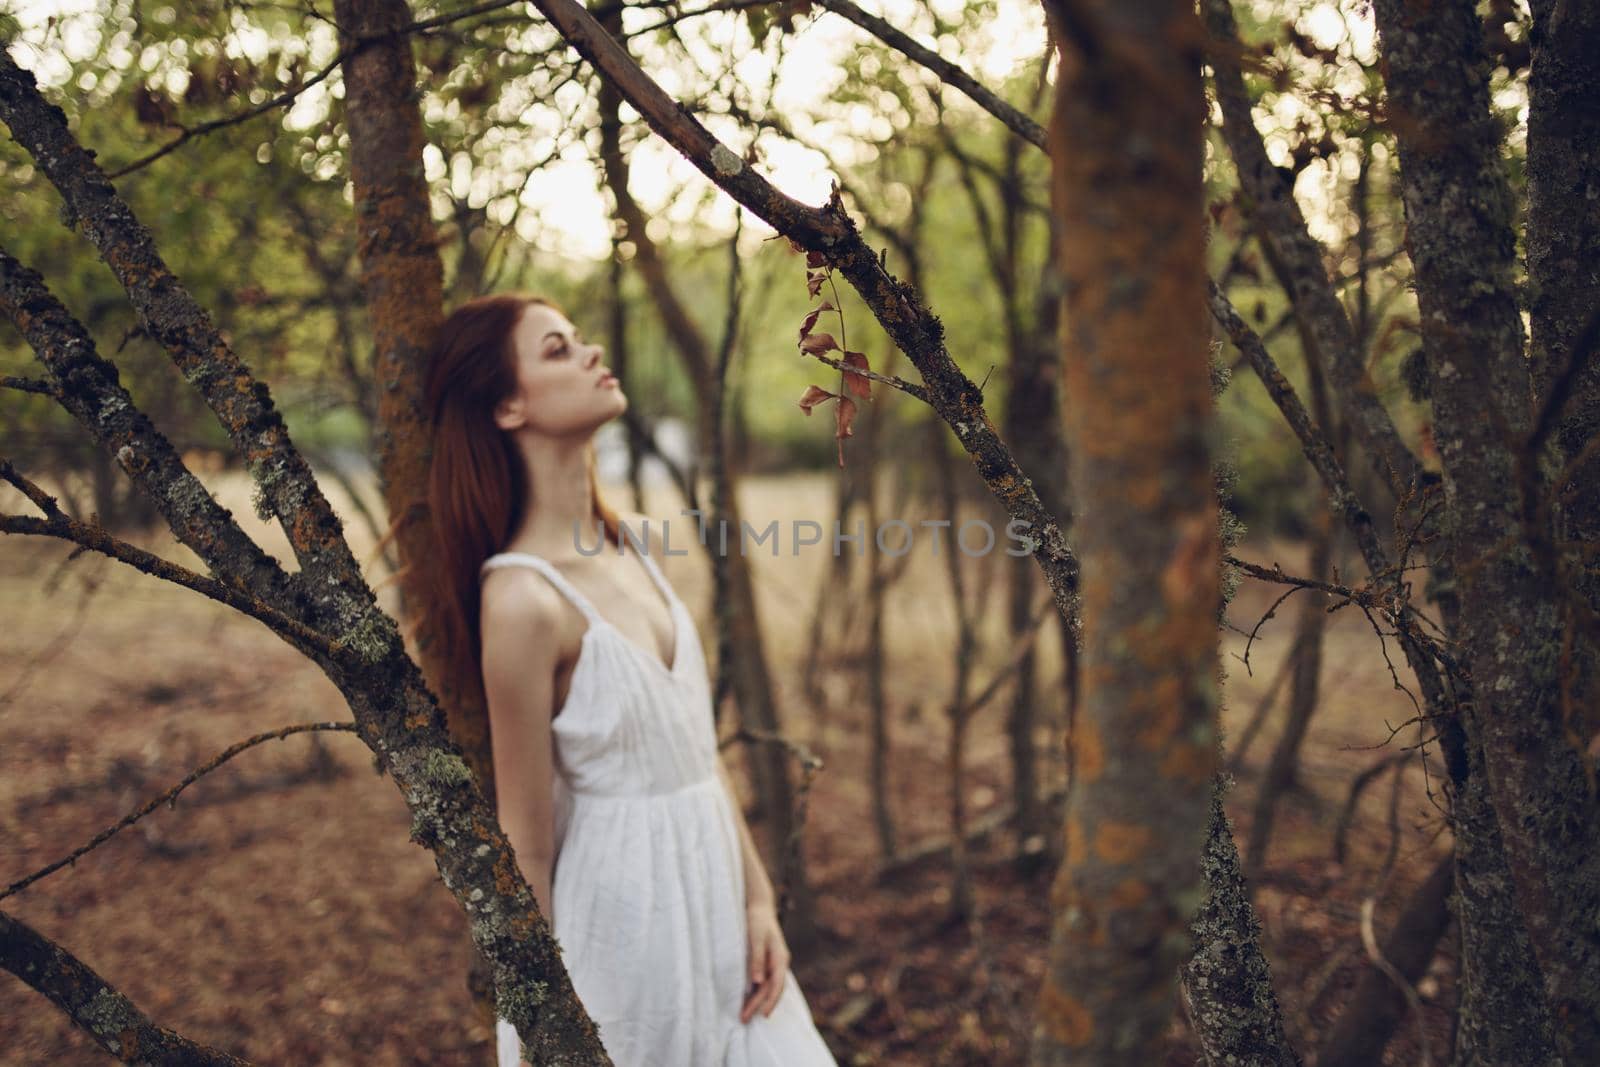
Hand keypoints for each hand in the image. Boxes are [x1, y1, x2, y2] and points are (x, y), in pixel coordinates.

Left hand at [740, 902, 789, 1022]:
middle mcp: (778, 963)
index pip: (778, 985)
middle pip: (770, 989)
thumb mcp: (756, 938)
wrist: (758, 906)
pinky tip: (746, 999)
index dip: (771, 1001)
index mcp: (780, 958)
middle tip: (743, 1019)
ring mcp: (772, 963)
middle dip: (758, 1005)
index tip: (763, 1015)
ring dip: (756, 1000)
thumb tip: (757, 982)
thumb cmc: (757, 920)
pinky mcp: (764, 962)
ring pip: (766, 987)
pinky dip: (755, 992)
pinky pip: (762, 981)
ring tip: (743, 1014)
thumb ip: (756, 959)